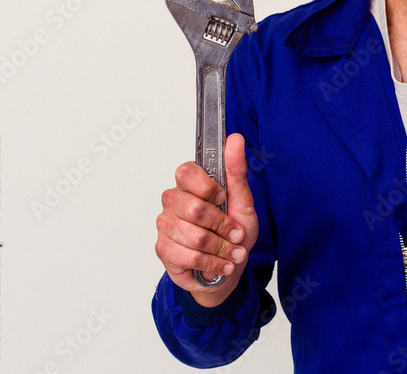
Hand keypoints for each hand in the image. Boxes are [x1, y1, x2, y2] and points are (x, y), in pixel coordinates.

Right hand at [154, 134, 257, 305]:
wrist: (228, 267)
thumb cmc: (234, 230)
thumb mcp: (242, 200)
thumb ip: (236, 170)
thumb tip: (235, 138)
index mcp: (189, 184)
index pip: (185, 172)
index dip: (208, 188)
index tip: (223, 198)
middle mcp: (173, 201)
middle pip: (194, 209)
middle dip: (223, 226)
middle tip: (235, 233)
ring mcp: (165, 225)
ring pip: (195, 236)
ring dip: (222, 248)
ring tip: (231, 251)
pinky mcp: (163, 249)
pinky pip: (190, 256)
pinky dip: (213, 263)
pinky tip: (221, 264)